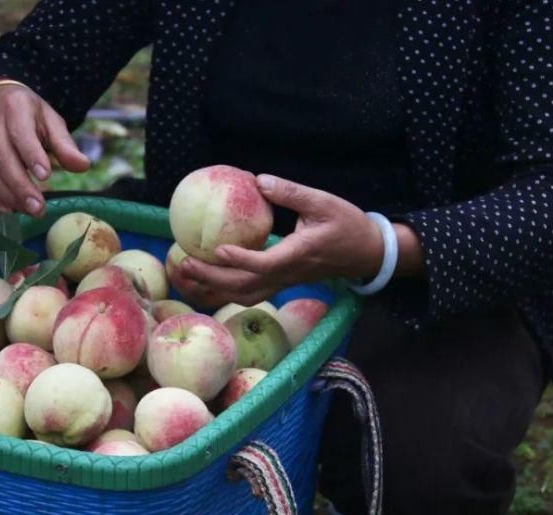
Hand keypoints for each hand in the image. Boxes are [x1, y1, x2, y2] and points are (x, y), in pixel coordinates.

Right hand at [0, 85, 90, 213]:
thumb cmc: (28, 114)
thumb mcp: (50, 120)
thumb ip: (64, 144)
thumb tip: (83, 166)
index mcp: (15, 108)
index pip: (20, 134)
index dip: (32, 156)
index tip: (46, 176)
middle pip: (3, 160)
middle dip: (21, 188)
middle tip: (39, 209)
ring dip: (8, 197)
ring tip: (29, 211)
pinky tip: (8, 209)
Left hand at [179, 175, 385, 303]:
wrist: (367, 252)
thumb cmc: (348, 224)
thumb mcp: (323, 202)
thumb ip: (291, 192)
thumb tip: (258, 181)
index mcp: (299, 255)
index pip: (265, 263)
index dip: (241, 259)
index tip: (218, 249)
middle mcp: (289, 274)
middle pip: (246, 286)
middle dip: (213, 278)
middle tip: (185, 262)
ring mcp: (285, 281)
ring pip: (246, 295)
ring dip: (215, 288)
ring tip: (188, 272)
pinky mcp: (284, 282)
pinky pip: (252, 292)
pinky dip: (227, 289)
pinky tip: (209, 277)